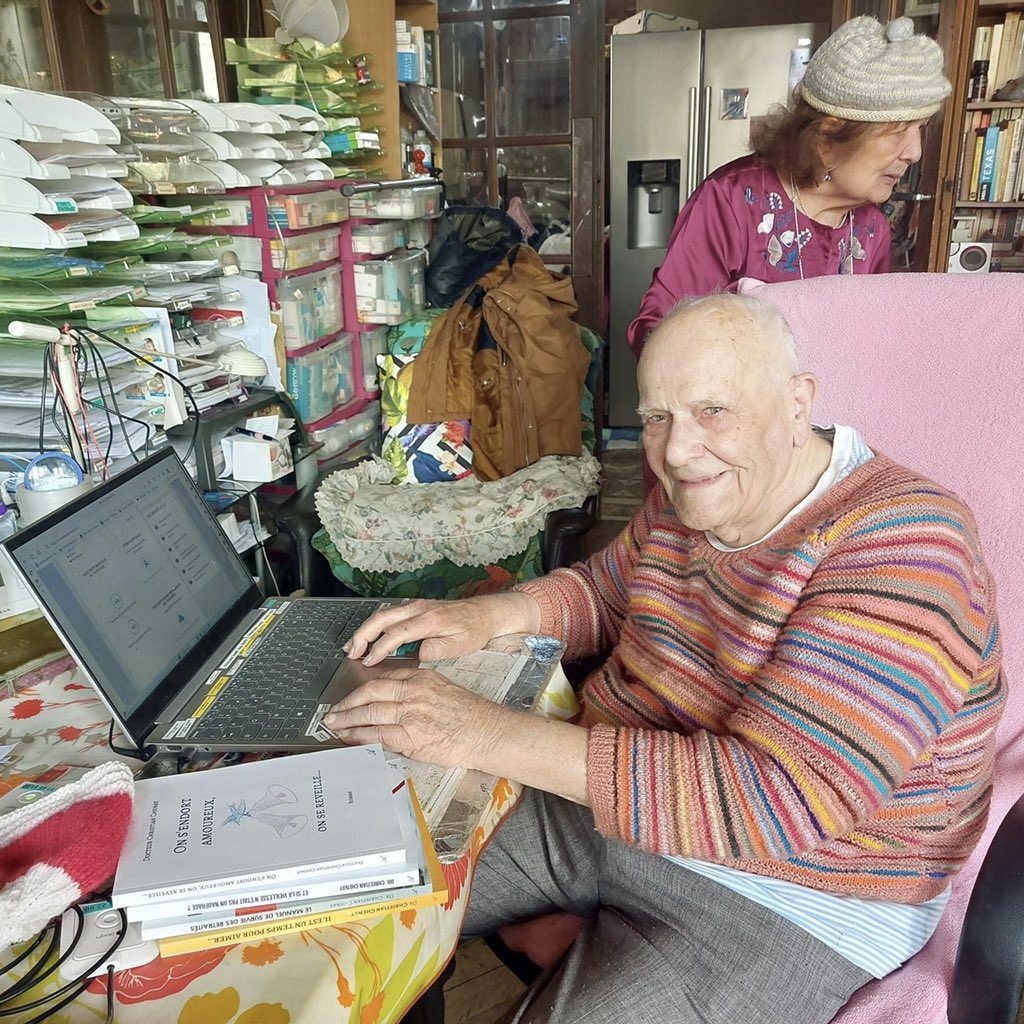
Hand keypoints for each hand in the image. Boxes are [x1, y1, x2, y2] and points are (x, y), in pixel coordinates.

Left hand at [324, 667, 508, 767]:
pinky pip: (377, 735)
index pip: (383, 679)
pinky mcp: (412, 736)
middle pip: (370, 692)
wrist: (487, 732)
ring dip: (347, 720)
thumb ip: (418, 691)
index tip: (351, 697)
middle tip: (333, 711)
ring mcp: (411, 713)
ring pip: (369, 712)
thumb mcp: (443, 690)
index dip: (361, 689)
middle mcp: (414, 692)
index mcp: (421, 678)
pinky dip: (359, 737)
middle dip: (347, 703)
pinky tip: (349, 739)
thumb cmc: (471, 715)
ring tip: (334, 726)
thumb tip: (395, 701)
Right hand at [346, 593, 541, 666]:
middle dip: (362, 635)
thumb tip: (417, 655)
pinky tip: (369, 636)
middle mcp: (419, 609)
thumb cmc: (473, 629)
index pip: (397, 633)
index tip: (369, 660)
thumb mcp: (460, 645)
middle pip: (381, 618)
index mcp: (429, 619)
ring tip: (352, 646)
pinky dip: (374, 625)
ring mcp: (416, 606)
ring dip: (365, 629)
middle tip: (350, 652)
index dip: (380, 647)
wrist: (484, 613)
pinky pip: (389, 614)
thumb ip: (437, 651)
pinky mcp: (415, 608)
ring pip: (382, 614)